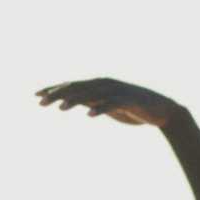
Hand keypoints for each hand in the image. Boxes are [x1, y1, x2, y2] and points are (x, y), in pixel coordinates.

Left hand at [36, 78, 184, 127]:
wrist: (163, 110)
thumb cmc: (133, 108)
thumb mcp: (106, 105)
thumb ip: (90, 101)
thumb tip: (71, 101)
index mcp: (98, 84)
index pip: (71, 86)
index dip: (53, 89)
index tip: (36, 96)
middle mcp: (105, 84)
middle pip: (77, 87)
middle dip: (58, 94)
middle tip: (41, 102)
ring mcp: (117, 91)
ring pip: (92, 94)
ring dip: (75, 100)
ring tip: (61, 108)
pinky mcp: (130, 100)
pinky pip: (113, 104)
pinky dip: (102, 108)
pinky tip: (90, 116)